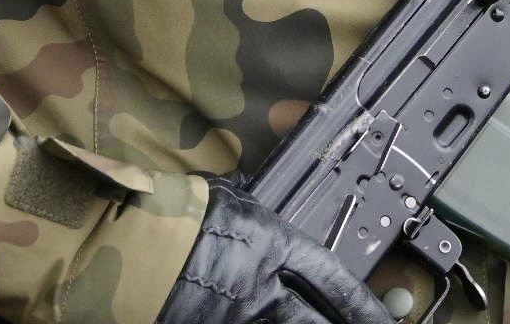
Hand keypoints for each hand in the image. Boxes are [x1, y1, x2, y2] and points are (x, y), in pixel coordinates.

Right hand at [155, 182, 394, 323]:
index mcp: (272, 246)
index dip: (360, 303)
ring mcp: (236, 319)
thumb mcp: (226, 198)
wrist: (126, 244)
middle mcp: (261, 289)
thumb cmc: (173, 214)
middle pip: (315, 322)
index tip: (383, 318)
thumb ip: (253, 211)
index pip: (331, 279)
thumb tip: (260, 200)